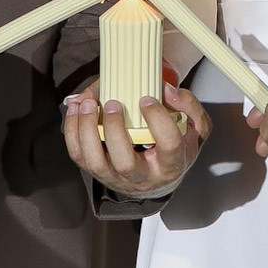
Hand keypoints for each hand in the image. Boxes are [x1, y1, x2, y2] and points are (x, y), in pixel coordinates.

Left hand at [62, 79, 210, 198]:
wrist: (159, 175)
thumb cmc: (175, 147)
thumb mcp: (194, 127)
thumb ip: (188, 105)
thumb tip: (166, 90)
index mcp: (171, 165)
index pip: (169, 145)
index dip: (158, 120)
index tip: (147, 99)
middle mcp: (143, 177)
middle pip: (125, 163)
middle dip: (115, 130)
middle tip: (113, 102)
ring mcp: (116, 177)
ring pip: (96, 162)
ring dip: (87, 130)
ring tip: (88, 103)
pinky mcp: (97, 171)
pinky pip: (79, 155)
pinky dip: (72, 131)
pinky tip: (76, 108)